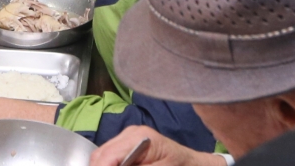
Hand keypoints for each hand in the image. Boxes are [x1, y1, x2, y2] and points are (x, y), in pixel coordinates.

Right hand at [90, 125, 215, 165]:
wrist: (194, 164)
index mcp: (138, 137)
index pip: (107, 156)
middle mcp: (129, 133)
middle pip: (100, 156)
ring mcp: (128, 138)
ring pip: (102, 157)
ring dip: (105, 165)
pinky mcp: (129, 145)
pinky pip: (111, 157)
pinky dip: (111, 165)